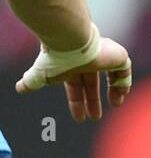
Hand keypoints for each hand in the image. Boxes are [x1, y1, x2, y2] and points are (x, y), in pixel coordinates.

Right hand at [16, 34, 132, 121]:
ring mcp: (102, 55)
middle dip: (93, 100)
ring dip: (113, 91)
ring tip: (115, 105)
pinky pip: (124, 69)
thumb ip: (32, 81)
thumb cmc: (56, 57)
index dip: (77, 101)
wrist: (72, 40)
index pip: (74, 84)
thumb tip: (19, 89)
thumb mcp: (43, 73)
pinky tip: (122, 93)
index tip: (79, 117)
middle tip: (94, 118)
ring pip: (110, 74)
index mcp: (70, 64)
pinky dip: (123, 82)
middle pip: (91, 82)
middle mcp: (86, 59)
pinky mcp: (117, 54)